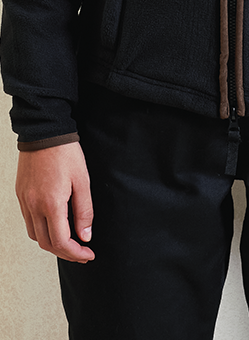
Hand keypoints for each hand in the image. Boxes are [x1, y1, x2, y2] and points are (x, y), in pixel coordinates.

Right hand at [16, 142, 94, 261]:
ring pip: (35, 236)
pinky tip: (54, 225)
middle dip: (65, 252)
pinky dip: (41, 231)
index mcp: (51, 204)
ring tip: (69, 241)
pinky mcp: (21, 195)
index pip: (61, 242)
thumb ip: (84, 210)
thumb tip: (85, 236)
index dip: (76, 253)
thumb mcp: (83, 180)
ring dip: (52, 244)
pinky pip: (29, 222)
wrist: (44, 132)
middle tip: (82, 252)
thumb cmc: (65, 152)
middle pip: (47, 244)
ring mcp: (25, 202)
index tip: (88, 254)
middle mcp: (34, 206)